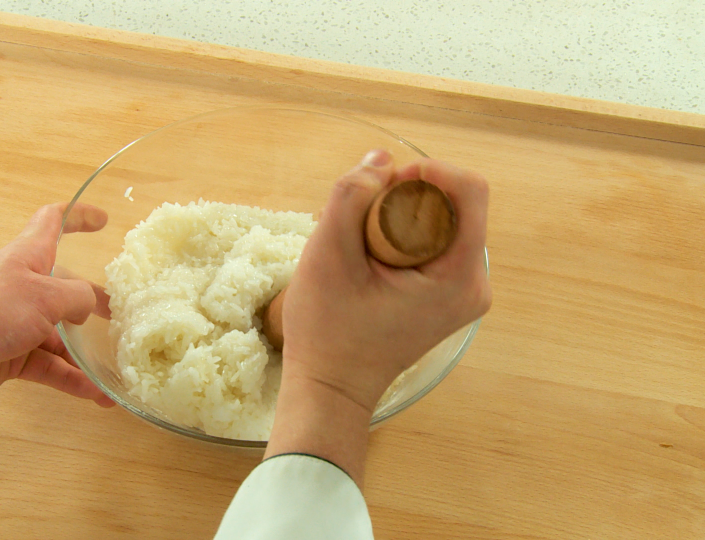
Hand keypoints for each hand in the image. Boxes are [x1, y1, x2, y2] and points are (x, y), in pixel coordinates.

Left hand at [0, 203, 114, 411]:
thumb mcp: (47, 295)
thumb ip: (78, 298)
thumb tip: (87, 310)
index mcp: (31, 257)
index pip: (54, 221)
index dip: (78, 215)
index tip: (103, 220)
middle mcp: (28, 287)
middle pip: (67, 288)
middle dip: (95, 300)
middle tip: (123, 313)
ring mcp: (20, 324)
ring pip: (63, 337)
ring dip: (89, 353)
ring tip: (119, 366)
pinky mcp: (14, 356)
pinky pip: (52, 368)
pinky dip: (73, 380)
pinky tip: (98, 395)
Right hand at [265, 150, 490, 486]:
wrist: (331, 387)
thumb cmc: (328, 331)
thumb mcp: (326, 255)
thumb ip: (350, 196)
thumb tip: (382, 159)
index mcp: (459, 277)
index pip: (470, 190)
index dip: (430, 170)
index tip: (385, 183)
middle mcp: (475, 285)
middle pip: (456, 205)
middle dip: (410, 195)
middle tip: (362, 216)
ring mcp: (465, 294)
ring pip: (444, 222)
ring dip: (404, 215)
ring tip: (362, 241)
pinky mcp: (450, 298)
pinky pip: (437, 244)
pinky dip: (406, 235)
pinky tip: (371, 255)